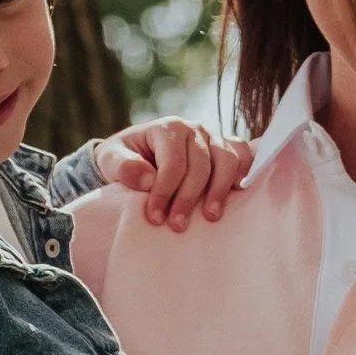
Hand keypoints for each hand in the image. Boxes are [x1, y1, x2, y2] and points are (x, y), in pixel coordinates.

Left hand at [90, 118, 251, 227]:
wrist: (138, 155)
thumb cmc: (126, 159)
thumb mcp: (111, 159)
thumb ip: (123, 166)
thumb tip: (147, 179)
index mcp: (167, 128)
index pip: (173, 162)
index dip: (165, 191)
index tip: (155, 217)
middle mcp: (194, 130)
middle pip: (200, 165)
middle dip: (188, 198)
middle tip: (177, 226)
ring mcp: (214, 138)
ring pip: (227, 160)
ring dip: (220, 190)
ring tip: (210, 217)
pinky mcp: (226, 149)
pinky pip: (244, 156)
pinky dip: (244, 171)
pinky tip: (238, 192)